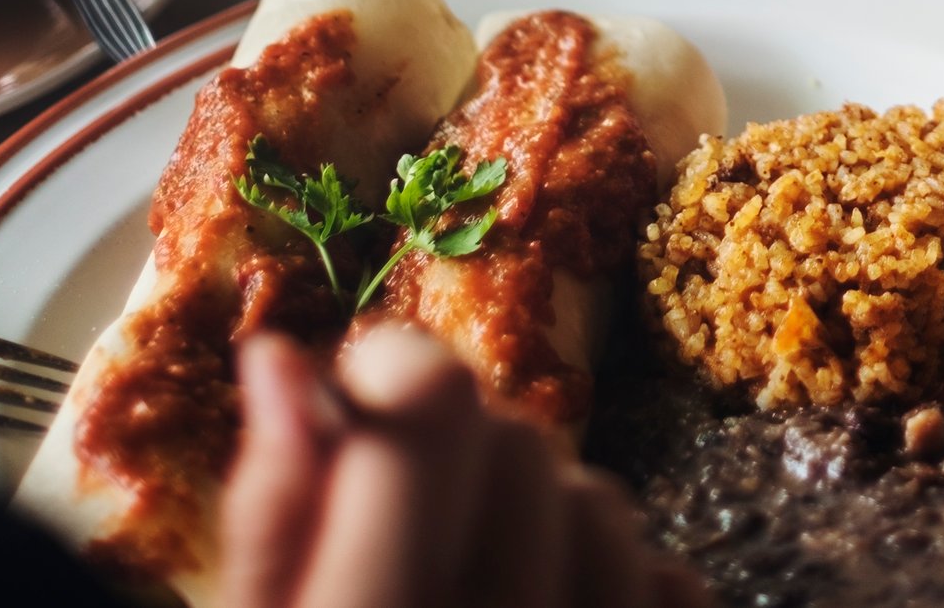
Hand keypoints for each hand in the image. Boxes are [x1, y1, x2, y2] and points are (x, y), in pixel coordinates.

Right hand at [221, 328, 705, 607]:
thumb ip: (271, 515)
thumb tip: (280, 362)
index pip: (433, 410)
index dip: (392, 367)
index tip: (364, 383)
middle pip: (520, 440)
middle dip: (460, 456)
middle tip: (408, 515)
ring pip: (602, 499)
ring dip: (544, 518)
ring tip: (475, 579)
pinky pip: (672, 576)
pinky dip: (618, 581)